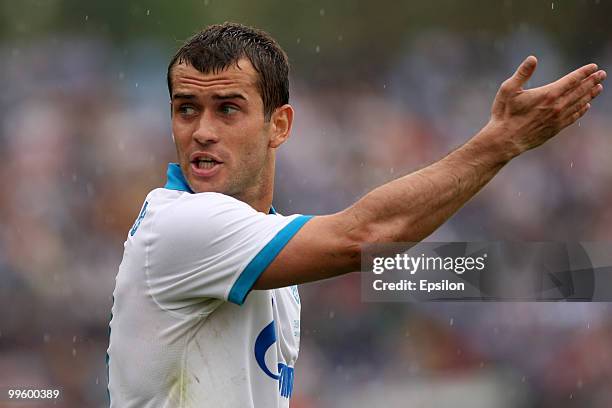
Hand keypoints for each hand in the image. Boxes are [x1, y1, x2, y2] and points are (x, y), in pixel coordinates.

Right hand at [487, 56, 605, 155]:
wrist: (505, 140)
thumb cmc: (504, 113)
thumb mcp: (508, 89)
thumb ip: (522, 73)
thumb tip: (532, 58)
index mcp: (548, 94)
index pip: (572, 80)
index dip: (584, 72)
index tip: (594, 67)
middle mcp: (557, 106)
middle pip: (580, 91)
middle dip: (592, 81)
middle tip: (602, 74)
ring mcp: (558, 118)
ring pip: (579, 104)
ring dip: (590, 95)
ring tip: (599, 88)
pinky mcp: (555, 129)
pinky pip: (573, 117)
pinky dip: (581, 111)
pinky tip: (586, 107)